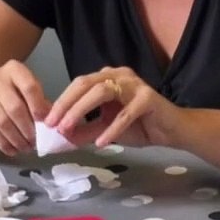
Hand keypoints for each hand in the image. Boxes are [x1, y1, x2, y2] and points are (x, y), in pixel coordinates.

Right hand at [0, 60, 49, 155]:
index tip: (45, 122)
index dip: (38, 106)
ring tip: (26, 148)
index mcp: (14, 69)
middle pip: (14, 107)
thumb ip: (40, 105)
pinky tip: (13, 150)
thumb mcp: (27, 96)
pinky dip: (5, 144)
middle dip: (27, 128)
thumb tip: (53, 123)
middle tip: (35, 142)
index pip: (29, 86)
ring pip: (2, 121)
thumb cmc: (11, 98)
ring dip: (17, 139)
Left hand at [45, 67, 181, 148]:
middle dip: (65, 104)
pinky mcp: (148, 98)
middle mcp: (119, 76)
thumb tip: (61, 137)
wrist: (172, 131)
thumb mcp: (105, 129)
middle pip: (85, 84)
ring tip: (69, 129)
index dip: (60, 102)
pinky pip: (125, 113)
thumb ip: (85, 130)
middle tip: (53, 124)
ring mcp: (134, 84)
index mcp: (106, 78)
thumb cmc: (139, 126)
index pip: (78, 85)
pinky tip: (102, 143)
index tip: (47, 121)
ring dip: (81, 110)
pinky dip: (112, 128)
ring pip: (101, 92)